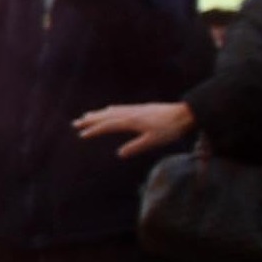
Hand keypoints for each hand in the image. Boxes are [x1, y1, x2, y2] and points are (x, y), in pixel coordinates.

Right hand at [76, 101, 195, 157]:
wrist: (185, 113)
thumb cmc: (170, 129)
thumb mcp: (153, 141)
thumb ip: (135, 147)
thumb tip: (120, 154)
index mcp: (130, 121)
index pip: (107, 126)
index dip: (94, 130)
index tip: (82, 135)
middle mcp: (130, 113)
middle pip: (106, 116)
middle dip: (90, 120)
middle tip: (76, 122)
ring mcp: (135, 109)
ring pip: (112, 111)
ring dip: (98, 114)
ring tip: (87, 116)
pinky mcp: (141, 108)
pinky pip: (120, 108)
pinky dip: (110, 110)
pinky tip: (110, 110)